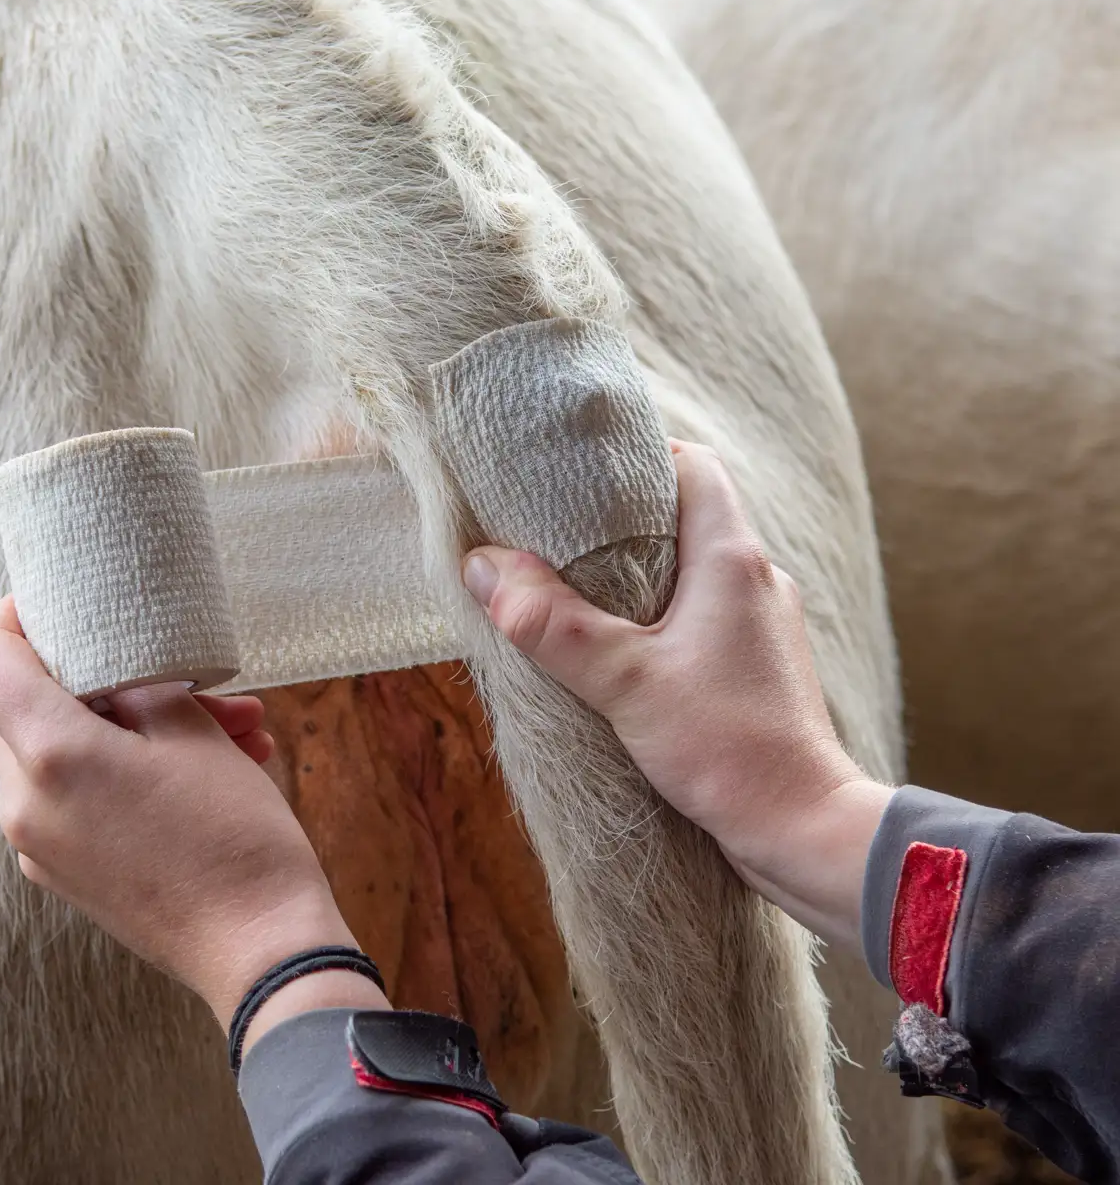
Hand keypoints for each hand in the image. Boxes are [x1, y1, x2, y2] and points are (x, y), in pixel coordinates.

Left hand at [0, 598, 388, 1035]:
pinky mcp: (71, 873)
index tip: (59, 601)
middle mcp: (27, 806)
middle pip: (38, 708)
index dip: (14, 616)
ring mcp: (44, 847)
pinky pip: (86, 797)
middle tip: (195, 681)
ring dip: (142, 726)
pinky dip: (135, 770)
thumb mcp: (196, 736)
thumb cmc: (234, 841)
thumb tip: (118, 670)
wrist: (261, 949)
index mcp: (51, 758)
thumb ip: (142, 686)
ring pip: (73, 753)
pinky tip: (215, 769)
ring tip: (234, 729)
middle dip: (116, 680)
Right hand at [460, 440, 891, 951]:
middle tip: (560, 534)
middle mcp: (758, 581)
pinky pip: (705, 618)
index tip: (583, 474)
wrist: (801, 828)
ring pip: (696, 572)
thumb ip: (551, 624)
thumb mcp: (624, 683)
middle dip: (625, 519)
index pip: (695, 466)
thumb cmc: (727, 748)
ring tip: (579, 593)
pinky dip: (662, 620)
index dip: (641, 456)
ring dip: (642, 575)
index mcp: (733, 560)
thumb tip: (482, 567)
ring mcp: (763, 627)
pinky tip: (623, 654)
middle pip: (689, 516)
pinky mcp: (758, 669)